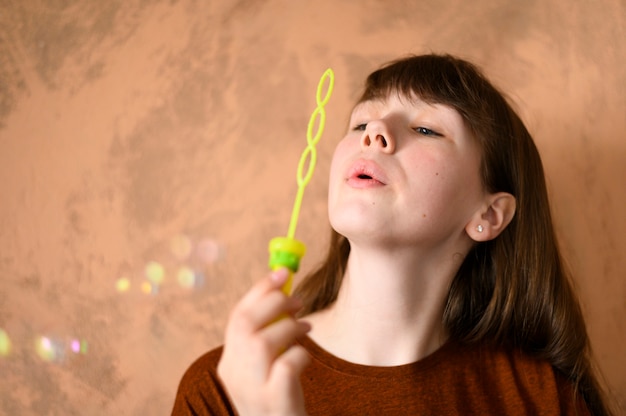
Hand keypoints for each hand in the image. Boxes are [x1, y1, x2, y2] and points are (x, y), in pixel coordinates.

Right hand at [217, 268, 311, 415]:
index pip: (237, 317)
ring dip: (290, 327)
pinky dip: (300, 354)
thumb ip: (266, 337)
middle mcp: (233, 376)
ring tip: (306, 327)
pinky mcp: (273, 402)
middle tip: (298, 300)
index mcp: (229, 363)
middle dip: (274, 302)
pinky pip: (286, 366)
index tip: (281, 272)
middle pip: (245, 324)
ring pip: (263, 342)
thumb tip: (283, 294)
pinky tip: (305, 357)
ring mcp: (251, 391)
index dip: (260, 290)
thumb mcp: (264, 368)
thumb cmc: (279, 399)